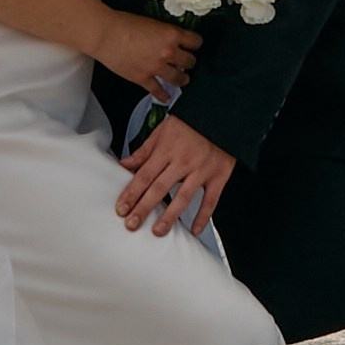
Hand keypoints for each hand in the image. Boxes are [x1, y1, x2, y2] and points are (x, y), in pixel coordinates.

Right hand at [96, 9, 200, 95]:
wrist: (107, 35)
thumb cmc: (127, 23)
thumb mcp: (154, 23)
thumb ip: (166, 34)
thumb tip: (172, 42)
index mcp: (172, 35)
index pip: (195, 41)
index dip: (196, 44)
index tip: (195, 46)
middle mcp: (168, 53)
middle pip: (190, 61)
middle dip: (190, 61)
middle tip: (188, 62)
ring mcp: (156, 68)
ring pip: (178, 78)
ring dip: (183, 79)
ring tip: (184, 79)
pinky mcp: (143, 79)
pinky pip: (158, 90)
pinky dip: (163, 95)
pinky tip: (167, 98)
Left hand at [118, 113, 234, 237]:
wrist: (223, 113)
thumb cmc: (191, 122)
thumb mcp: (164, 130)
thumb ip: (144, 150)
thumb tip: (124, 165)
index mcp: (167, 149)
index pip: (145, 175)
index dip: (131, 193)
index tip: (121, 209)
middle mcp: (183, 161)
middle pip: (160, 189)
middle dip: (144, 208)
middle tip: (132, 225)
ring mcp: (202, 170)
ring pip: (183, 197)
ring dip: (169, 216)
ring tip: (158, 232)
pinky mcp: (219, 176)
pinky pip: (210, 200)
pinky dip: (203, 217)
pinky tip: (194, 230)